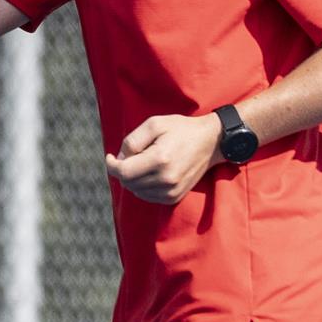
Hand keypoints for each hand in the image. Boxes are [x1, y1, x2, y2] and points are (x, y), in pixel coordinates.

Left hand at [105, 114, 223, 203]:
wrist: (211, 142)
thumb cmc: (181, 129)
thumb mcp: (154, 124)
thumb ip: (132, 141)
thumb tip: (119, 159)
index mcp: (160, 160)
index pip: (123, 172)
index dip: (111, 165)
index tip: (110, 157)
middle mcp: (166, 179)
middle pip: (127, 182)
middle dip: (122, 170)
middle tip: (130, 156)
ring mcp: (171, 191)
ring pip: (136, 191)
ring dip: (132, 178)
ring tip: (143, 162)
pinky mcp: (174, 197)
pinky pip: (147, 196)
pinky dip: (142, 186)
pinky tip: (150, 173)